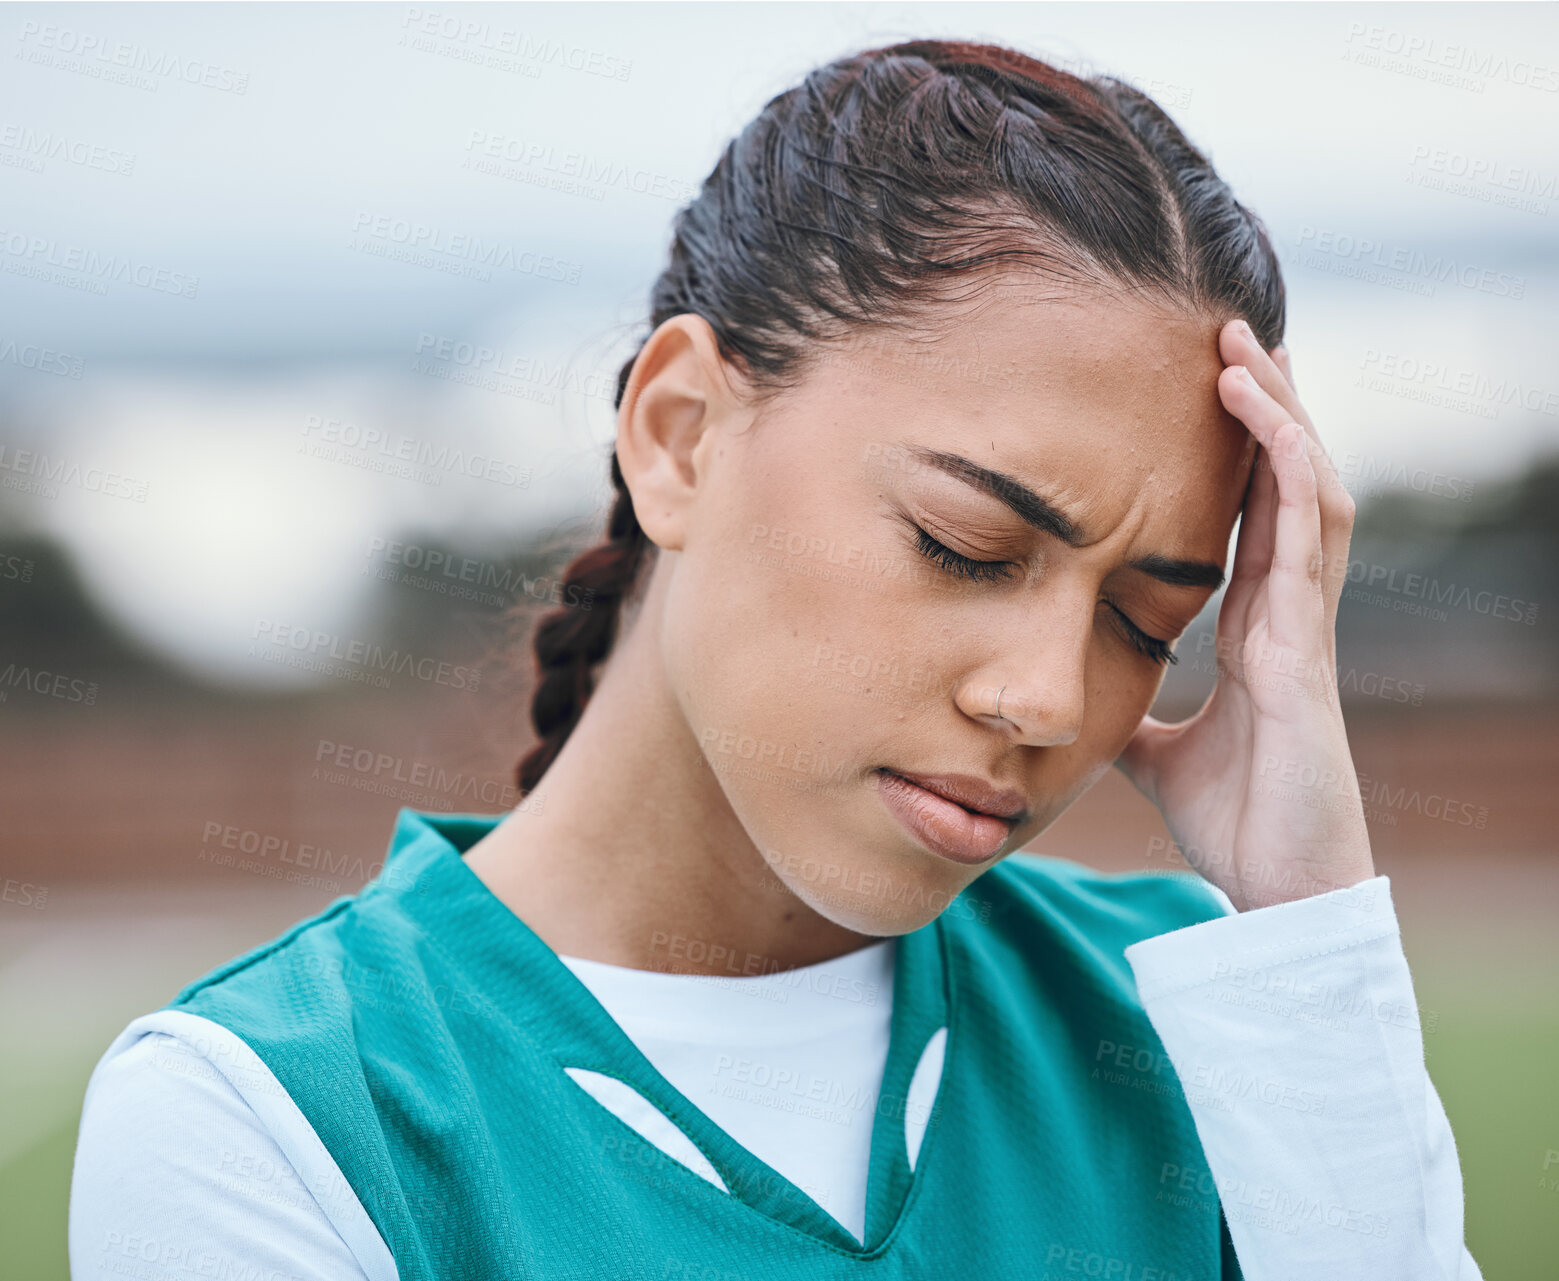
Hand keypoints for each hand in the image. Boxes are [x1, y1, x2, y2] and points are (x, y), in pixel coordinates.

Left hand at [1114, 321, 1375, 911]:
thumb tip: (1082, 697)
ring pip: (1308, 487)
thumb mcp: (1158, 751)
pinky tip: (1262, 412)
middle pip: (1285, 483)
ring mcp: (1305, 622)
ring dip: (1279, 414)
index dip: (1236, 451)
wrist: (1282, 889)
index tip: (1199, 389)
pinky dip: (1287, 465)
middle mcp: (1286, 611)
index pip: (1251, 516)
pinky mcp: (1307, 643)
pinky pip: (1309, 532)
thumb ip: (1133, 713)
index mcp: (1255, 627)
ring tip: (1243, 346)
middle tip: (1222, 333)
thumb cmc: (1238, 820)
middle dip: (1262, 407)